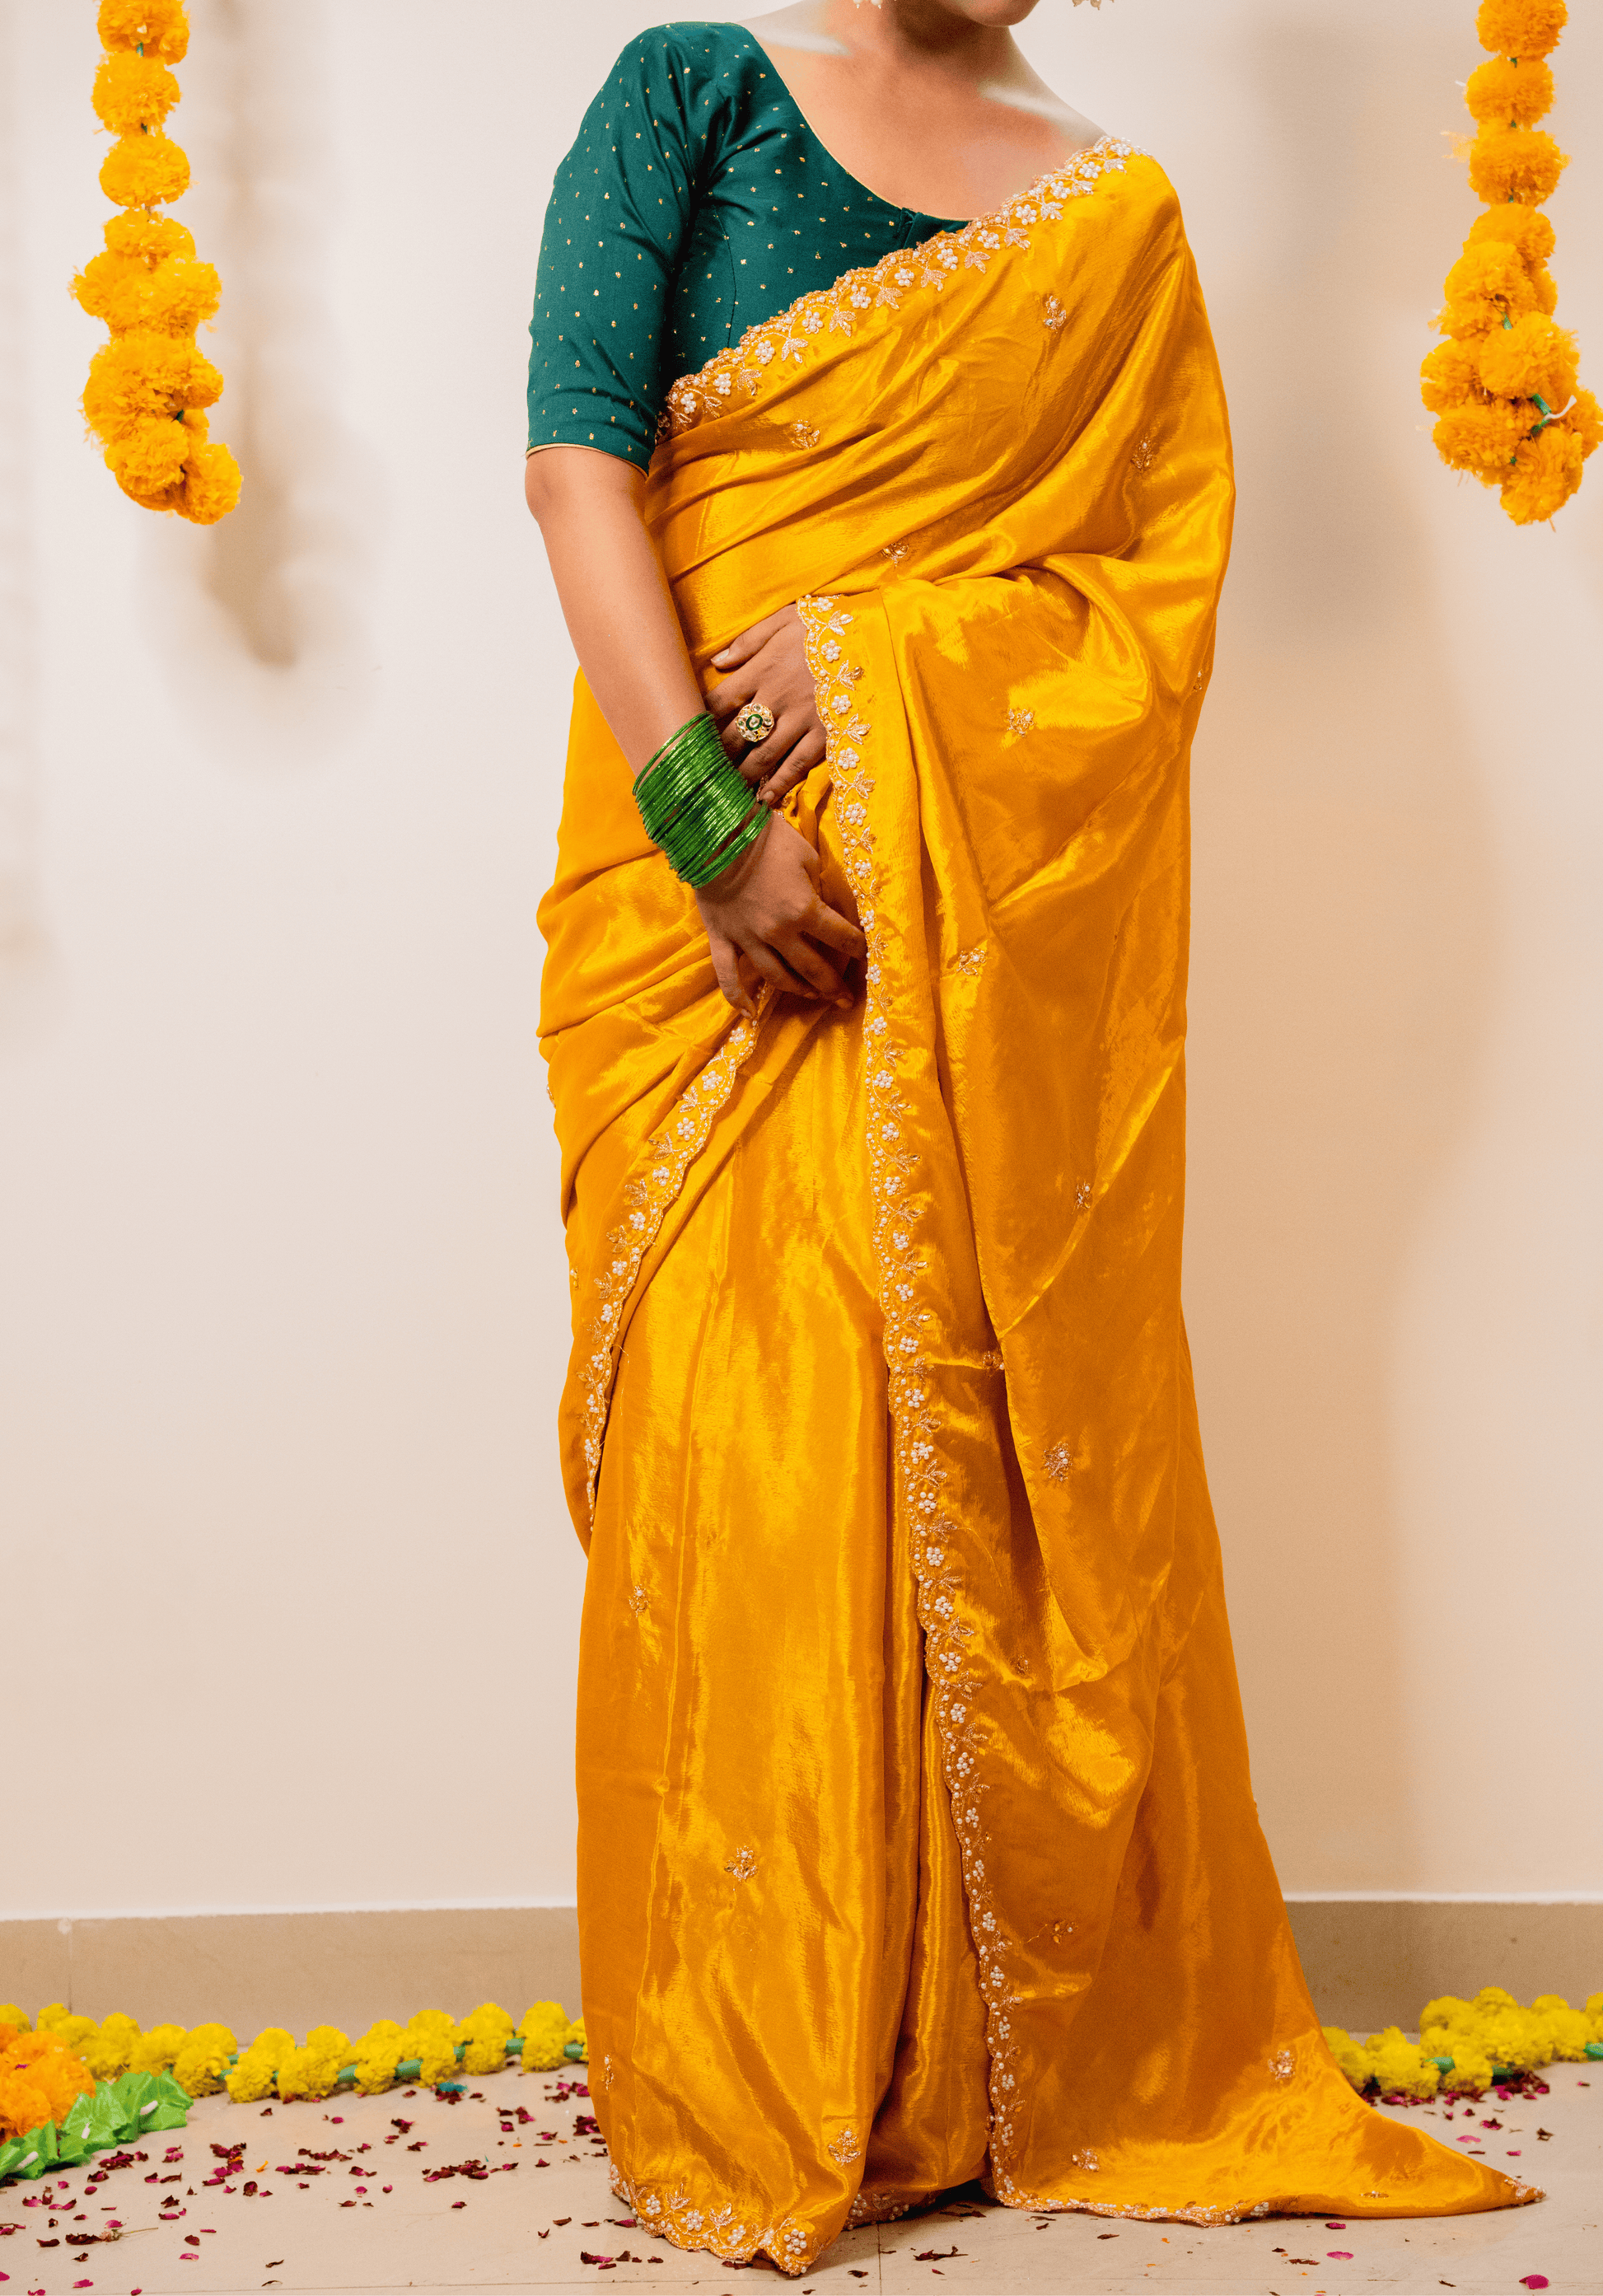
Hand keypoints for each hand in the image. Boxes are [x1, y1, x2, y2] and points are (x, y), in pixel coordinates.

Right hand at [696, 815, 865, 1015]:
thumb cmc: (767, 839)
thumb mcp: (808, 858)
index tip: (864, 952)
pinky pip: (728, 976)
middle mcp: (778, 933)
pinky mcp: (721, 939)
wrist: (716, 833)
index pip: (841, 937)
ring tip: (814, 996)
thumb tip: (827, 908)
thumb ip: (819, 888)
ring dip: (799, 990)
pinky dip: (738, 999)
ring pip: (777, 977)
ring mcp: (748, 940)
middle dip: (834, 986)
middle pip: (813, 969)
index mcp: (804, 911)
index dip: (857, 946)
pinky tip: (751, 1015)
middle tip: (847, 999)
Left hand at [707, 603, 826, 808]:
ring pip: (763, 754)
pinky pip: (798, 764)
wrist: (872, 635)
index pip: (719, 701)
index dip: (700, 721)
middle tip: (703, 773)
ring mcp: (801, 719)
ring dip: (742, 775)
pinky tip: (765, 799)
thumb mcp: (784, 620)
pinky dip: (780, 783)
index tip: (689, 737)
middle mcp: (776, 697)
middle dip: (717, 756)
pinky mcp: (824, 733)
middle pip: (736, 734)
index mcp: (761, 669)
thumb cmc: (824, 625)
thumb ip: (748, 641)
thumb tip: (716, 662)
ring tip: (728, 792)